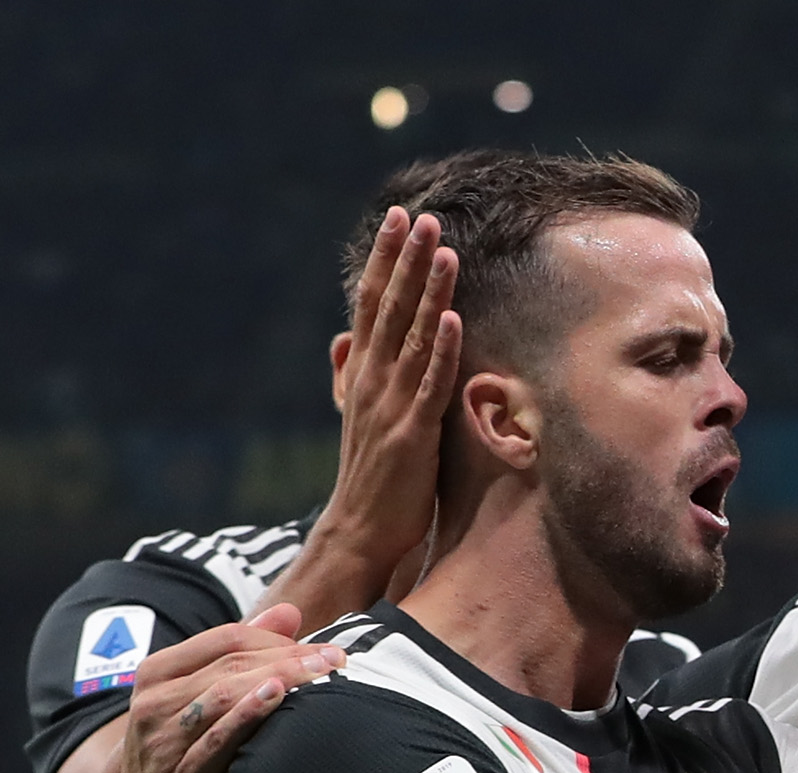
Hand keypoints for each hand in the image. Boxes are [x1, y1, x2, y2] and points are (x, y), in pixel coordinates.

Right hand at [120, 606, 345, 772]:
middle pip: (230, 665)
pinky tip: (276, 699)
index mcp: (159, 673)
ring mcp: (161, 740)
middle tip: (337, 660)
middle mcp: (153, 701)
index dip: (280, 640)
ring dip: (278, 680)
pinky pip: (214, 740)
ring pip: (223, 695)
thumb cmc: (190, 754)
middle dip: (290, 659)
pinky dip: (245, 717)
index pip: (227, 639)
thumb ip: (242, 655)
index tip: (327, 649)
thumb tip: (289, 612)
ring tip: (321, 675)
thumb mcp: (206, 699)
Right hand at [272, 209, 460, 621]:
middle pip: (389, 308)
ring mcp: (391, 406)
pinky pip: (429, 386)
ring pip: (412, 337)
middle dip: (405, 260)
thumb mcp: (360, 418)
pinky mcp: (412, 435)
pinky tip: (451, 319)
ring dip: (428, 292)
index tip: (398, 218)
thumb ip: (354, 377)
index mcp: (363, 374)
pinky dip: (440, 351)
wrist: (360, 533)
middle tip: (419, 215)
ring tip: (444, 250)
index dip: (386, 259)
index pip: (373, 303)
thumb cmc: (371, 478)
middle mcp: (372, 381)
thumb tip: (346, 342)